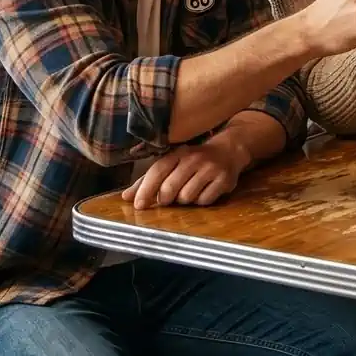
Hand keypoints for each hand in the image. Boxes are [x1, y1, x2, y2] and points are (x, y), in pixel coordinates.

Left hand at [122, 133, 249, 209]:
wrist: (229, 150)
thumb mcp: (173, 163)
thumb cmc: (195, 160)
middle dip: (165, 198)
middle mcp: (194, 158)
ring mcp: (211, 168)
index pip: (158, 170)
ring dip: (185, 200)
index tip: (139, 205)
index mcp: (178, 153)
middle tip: (168, 199)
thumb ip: (149, 180)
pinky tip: (204, 191)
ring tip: (190, 191)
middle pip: (170, 188)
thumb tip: (126, 197)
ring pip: (187, 197)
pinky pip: (204, 201)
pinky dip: (201, 201)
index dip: (146, 189)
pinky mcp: (224, 179)